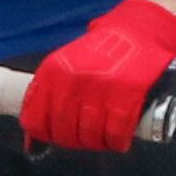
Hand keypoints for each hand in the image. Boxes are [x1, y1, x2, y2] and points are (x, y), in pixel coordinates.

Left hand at [19, 0, 175, 151]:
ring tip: (102, 139)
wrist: (141, 31)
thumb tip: (34, 135)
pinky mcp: (127, 97)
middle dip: (73, 141)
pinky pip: (116, 134)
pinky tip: (118, 140)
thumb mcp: (67, 62)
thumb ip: (51, 91)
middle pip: (63, 131)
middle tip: (82, 139)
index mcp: (53, 71)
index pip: (36, 119)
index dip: (43, 136)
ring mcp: (100, 89)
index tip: (51, 139)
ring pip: (89, 136)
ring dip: (96, 144)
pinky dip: (117, 142)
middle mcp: (73, 81)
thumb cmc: (104, 50)